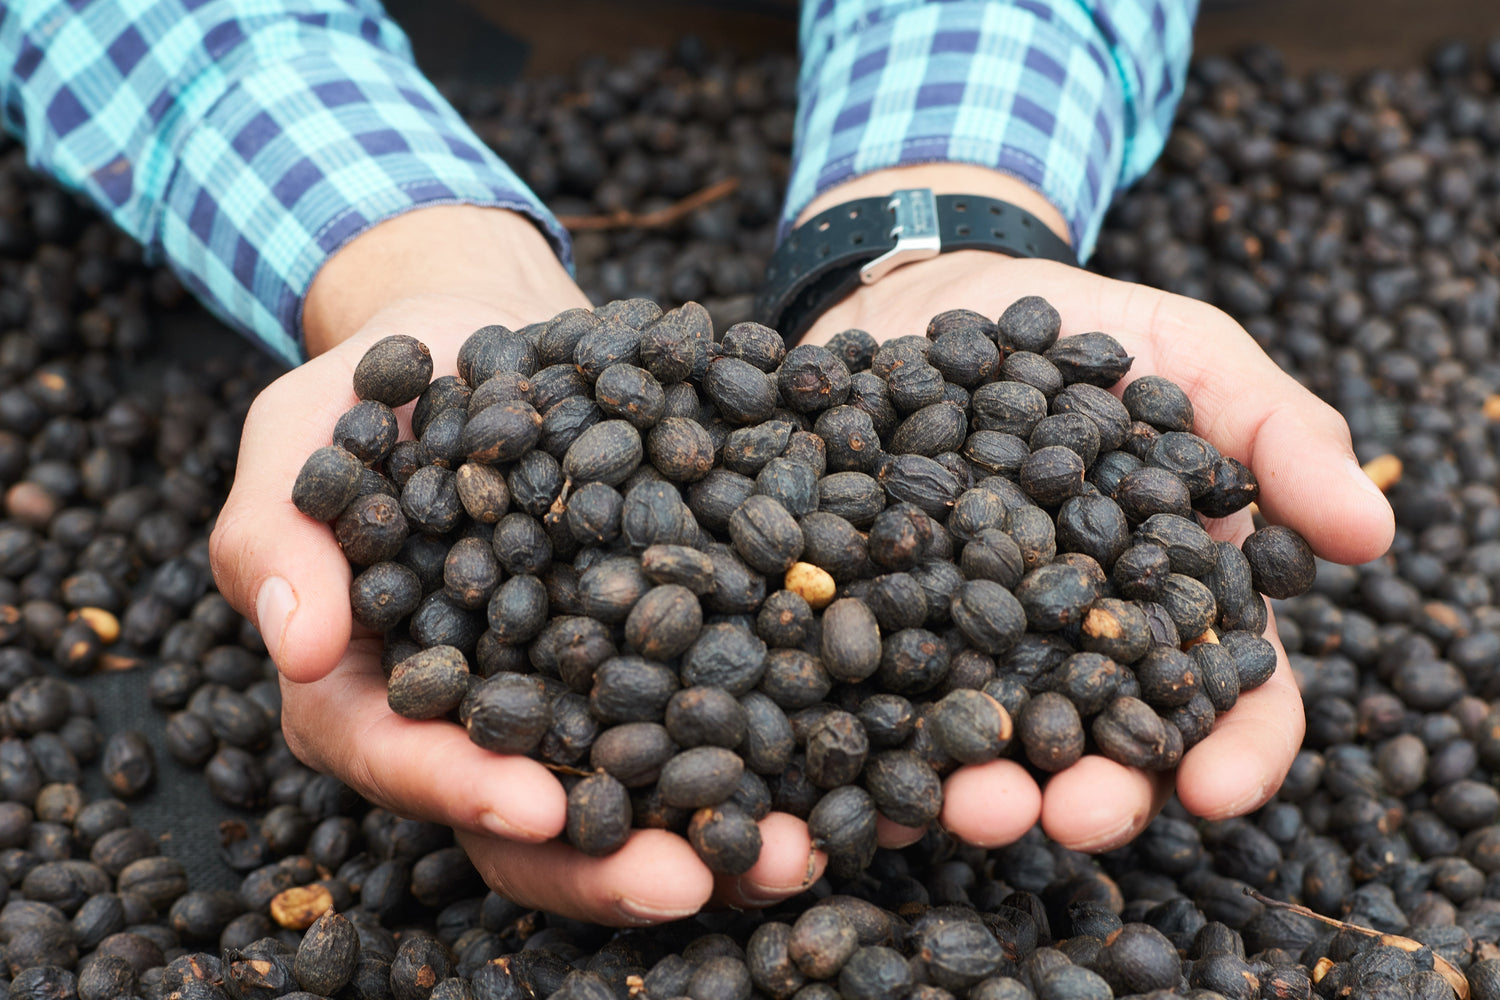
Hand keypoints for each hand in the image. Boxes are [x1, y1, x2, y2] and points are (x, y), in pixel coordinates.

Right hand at [209, 206, 825, 923]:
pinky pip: (701, 714)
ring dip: (708, 832)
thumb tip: (299, 644)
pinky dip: (765, 744)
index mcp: (373, 688)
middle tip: (696, 878)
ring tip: (795, 849)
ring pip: (629, 792)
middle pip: (529, 818)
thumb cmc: (375, 390)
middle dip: (606, 860)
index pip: (403, 758)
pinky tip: (840, 760)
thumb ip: (281, 535)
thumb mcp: (302, 439)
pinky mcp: (649, 657)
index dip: (463, 791)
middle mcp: (475, 717)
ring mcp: (568, 695)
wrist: (485, 341)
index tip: (539, 808)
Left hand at [799, 167, 1394, 853]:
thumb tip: (1374, 532)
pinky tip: (849, 763)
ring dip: (977, 791)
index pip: (1231, 707)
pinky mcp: (877, 627)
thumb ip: (1280, 438)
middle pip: (1102, 751)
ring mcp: (972, 649)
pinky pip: (870, 697)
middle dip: (1092, 798)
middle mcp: (1074, 651)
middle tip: (1066, 816)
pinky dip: (862, 738)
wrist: (941, 297)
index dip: (1237, 757)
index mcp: (1174, 610)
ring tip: (959, 803)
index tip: (1216, 790)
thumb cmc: (1090, 334)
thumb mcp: (1195, 361)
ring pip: (984, 747)